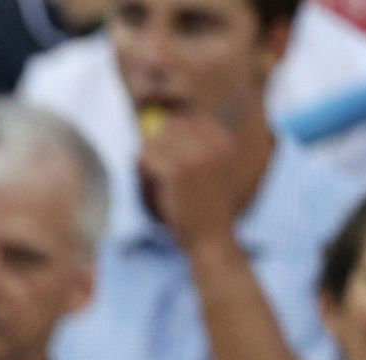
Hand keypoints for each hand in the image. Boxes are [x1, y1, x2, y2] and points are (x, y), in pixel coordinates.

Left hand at [137, 110, 243, 252]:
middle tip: (161, 170)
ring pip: (154, 139)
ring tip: (159, 180)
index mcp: (222, 139)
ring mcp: (195, 155)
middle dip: (158, 145)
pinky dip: (143, 171)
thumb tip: (154, 120)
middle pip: (169, 124)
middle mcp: (212, 142)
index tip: (170, 152)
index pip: (188, 115)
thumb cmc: (204, 206)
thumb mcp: (208, 168)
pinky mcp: (178, 171)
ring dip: (149, 159)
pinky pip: (146, 156)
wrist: (211, 238)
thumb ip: (191, 143)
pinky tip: (155, 187)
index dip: (171, 130)